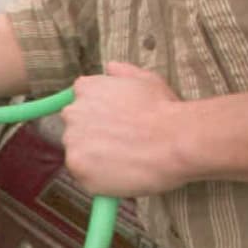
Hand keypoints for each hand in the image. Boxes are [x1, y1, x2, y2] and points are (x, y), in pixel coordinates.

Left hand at [60, 62, 190, 196]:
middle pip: (76, 129)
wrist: (174, 139)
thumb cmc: (163, 109)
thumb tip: (110, 68)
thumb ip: (122, 73)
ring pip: (79, 154)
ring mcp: (73, 141)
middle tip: (122, 144)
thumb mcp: (144, 79)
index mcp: (84, 89)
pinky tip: (122, 174)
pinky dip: (100, 179)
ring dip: (96, 159)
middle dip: (94, 137)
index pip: (80, 104)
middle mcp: (72, 113)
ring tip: (125, 160)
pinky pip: (85, 176)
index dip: (98, 117)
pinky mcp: (78, 168)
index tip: (114, 125)